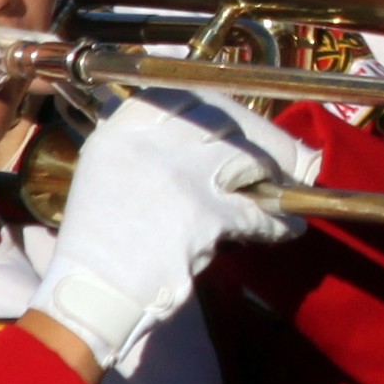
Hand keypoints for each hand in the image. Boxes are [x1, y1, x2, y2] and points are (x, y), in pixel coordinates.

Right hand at [23, 88, 309, 373]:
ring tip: (282, 186)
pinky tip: (288, 226)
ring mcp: (181, 177)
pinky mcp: (205, 216)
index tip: (238, 117)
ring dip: (272, 174)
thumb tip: (184, 108)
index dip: (220, 105)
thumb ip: (142, 137)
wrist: (94, 289)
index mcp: (121, 129)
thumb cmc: (99, 235)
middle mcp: (151, 143)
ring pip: (248, 159)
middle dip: (257, 135)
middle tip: (276, 153)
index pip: (184, 93)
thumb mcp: (105, 167)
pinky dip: (277, 223)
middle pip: (224, 120)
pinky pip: (257, 213)